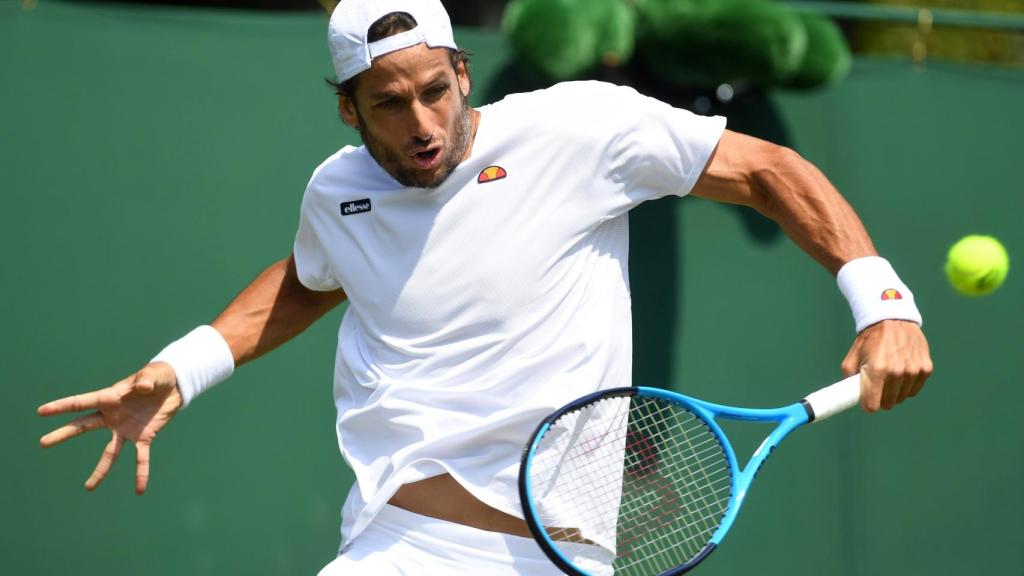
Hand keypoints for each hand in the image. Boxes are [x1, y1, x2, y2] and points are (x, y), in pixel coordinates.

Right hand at [38, 363, 181, 493]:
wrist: (173, 388)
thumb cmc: (157, 377)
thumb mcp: (153, 374)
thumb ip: (146, 380)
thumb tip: (143, 387)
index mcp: (110, 397)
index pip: (81, 402)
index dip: (61, 406)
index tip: (41, 411)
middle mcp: (113, 416)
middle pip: (83, 426)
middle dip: (63, 434)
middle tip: (43, 443)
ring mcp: (126, 429)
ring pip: (110, 453)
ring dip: (100, 471)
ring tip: (89, 488)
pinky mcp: (143, 437)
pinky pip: (141, 458)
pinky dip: (141, 473)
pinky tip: (140, 490)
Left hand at [841, 320, 932, 411]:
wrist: (893, 319)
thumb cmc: (870, 339)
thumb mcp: (852, 357)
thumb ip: (849, 379)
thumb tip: (850, 396)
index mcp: (877, 370)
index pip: (872, 405)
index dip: (868, 405)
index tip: (866, 401)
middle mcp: (897, 372)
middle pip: (888, 404)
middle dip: (880, 399)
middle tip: (877, 388)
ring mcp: (913, 371)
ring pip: (901, 397)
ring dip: (894, 392)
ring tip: (888, 377)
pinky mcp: (925, 369)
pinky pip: (914, 390)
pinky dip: (907, 386)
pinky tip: (901, 373)